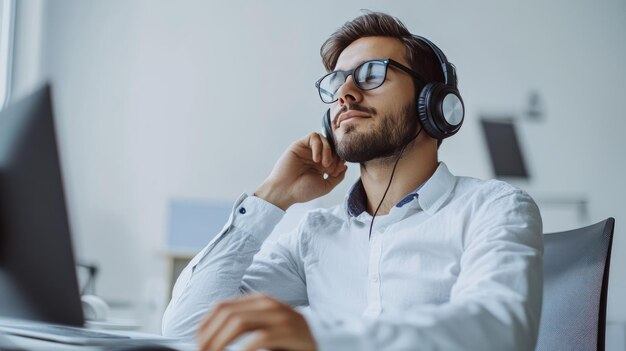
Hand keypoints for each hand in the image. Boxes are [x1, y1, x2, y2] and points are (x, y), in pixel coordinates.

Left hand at [197, 294, 316, 350]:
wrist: (325, 340)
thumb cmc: (289, 340)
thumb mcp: (264, 329)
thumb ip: (243, 327)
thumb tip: (207, 340)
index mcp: (259, 301)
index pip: (221, 307)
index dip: (205, 327)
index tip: (198, 345)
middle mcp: (268, 304)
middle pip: (227, 314)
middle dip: (209, 337)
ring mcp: (281, 316)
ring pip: (239, 323)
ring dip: (221, 343)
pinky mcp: (290, 331)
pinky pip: (261, 338)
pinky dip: (244, 349)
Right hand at [255, 132, 346, 209]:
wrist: (285, 191)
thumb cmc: (302, 191)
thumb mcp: (326, 186)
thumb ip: (338, 177)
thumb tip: (345, 166)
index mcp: (322, 166)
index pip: (337, 155)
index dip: (340, 161)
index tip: (335, 172)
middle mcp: (315, 156)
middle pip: (332, 146)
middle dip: (335, 157)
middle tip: (330, 169)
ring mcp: (308, 150)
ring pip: (324, 139)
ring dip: (328, 150)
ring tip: (324, 164)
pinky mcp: (299, 145)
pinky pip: (313, 137)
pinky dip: (318, 146)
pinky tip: (316, 159)